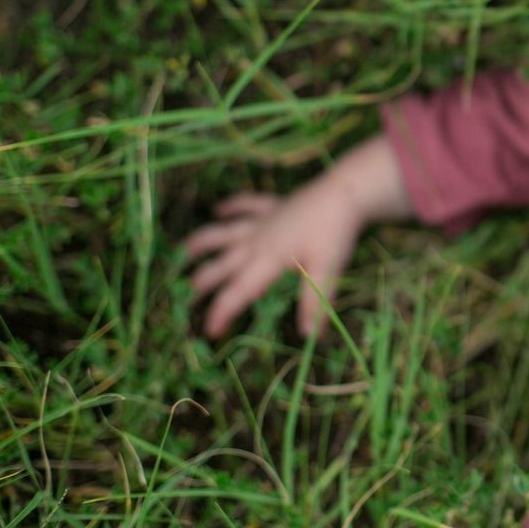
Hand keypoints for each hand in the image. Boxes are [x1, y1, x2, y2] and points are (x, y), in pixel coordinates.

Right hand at [184, 186, 363, 338]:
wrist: (345, 191)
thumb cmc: (334, 231)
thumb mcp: (326, 270)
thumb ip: (314, 303)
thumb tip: (308, 336)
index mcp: (267, 260)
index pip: (238, 291)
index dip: (222, 312)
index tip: (209, 331)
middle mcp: (258, 240)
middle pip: (222, 264)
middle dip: (202, 282)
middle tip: (186, 299)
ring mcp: (264, 221)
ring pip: (224, 232)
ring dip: (203, 241)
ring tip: (182, 252)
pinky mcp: (274, 205)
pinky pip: (247, 204)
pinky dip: (232, 205)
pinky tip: (218, 208)